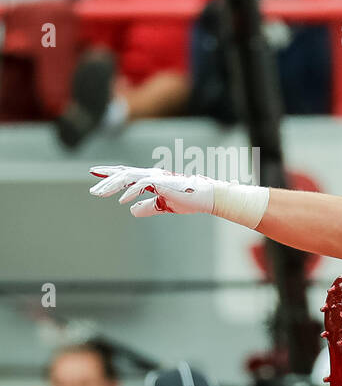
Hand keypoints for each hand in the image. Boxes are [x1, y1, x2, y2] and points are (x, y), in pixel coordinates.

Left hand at [90, 165, 222, 216]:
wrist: (205, 197)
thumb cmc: (188, 200)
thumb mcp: (163, 205)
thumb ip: (148, 207)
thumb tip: (132, 211)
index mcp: (150, 178)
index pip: (126, 174)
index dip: (110, 174)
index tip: (95, 174)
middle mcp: (150, 174)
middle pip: (122, 174)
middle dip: (106, 180)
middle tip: (93, 190)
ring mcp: (155, 177)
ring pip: (127, 177)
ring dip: (112, 185)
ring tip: (99, 193)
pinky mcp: (160, 182)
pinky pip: (141, 185)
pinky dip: (131, 192)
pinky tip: (123, 200)